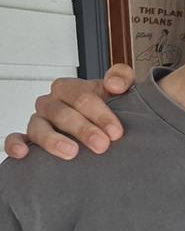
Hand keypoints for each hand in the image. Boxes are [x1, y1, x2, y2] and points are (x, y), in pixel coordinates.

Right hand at [2, 64, 134, 159]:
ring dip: (54, 140)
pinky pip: (15, 139)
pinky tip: (24, 153)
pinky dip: (16, 145)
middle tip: (101, 145)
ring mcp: (39, 120)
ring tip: (72, 152)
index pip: (82, 97)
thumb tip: (114, 85)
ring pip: (38, 127)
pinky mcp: (29, 138)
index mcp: (70, 88)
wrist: (103, 122)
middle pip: (63, 114)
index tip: (116, 132)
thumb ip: (122, 77)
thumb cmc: (109, 103)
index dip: (100, 115)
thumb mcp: (120, 86)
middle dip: (83, 130)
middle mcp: (51, 103)